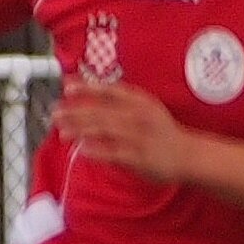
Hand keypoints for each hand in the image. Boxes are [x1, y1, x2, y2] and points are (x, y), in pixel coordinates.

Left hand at [51, 79, 189, 182]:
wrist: (187, 154)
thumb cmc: (162, 131)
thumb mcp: (146, 107)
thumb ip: (122, 101)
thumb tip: (91, 93)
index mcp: (140, 101)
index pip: (109, 90)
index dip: (87, 87)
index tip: (67, 86)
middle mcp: (138, 116)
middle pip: (101, 111)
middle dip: (75, 112)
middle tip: (55, 113)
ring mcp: (138, 137)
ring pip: (104, 131)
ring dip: (80, 130)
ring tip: (62, 131)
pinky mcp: (138, 157)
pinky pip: (113, 153)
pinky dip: (96, 150)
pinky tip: (81, 149)